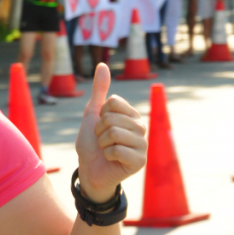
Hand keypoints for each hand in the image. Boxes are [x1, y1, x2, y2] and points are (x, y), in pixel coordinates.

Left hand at [75, 63, 147, 202]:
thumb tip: (103, 64)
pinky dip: (107, 156)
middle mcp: (140, 127)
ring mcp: (143, 144)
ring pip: (113, 134)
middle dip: (99, 132)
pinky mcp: (140, 161)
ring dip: (102, 144)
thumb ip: (99, 90)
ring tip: (107, 150)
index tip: (101, 126)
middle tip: (103, 141)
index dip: (100, 115)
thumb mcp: (92, 113)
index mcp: (131, 114)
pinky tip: (112, 160)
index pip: (112, 102)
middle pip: (111, 118)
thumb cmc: (92, 143)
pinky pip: (117, 150)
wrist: (90, 170)